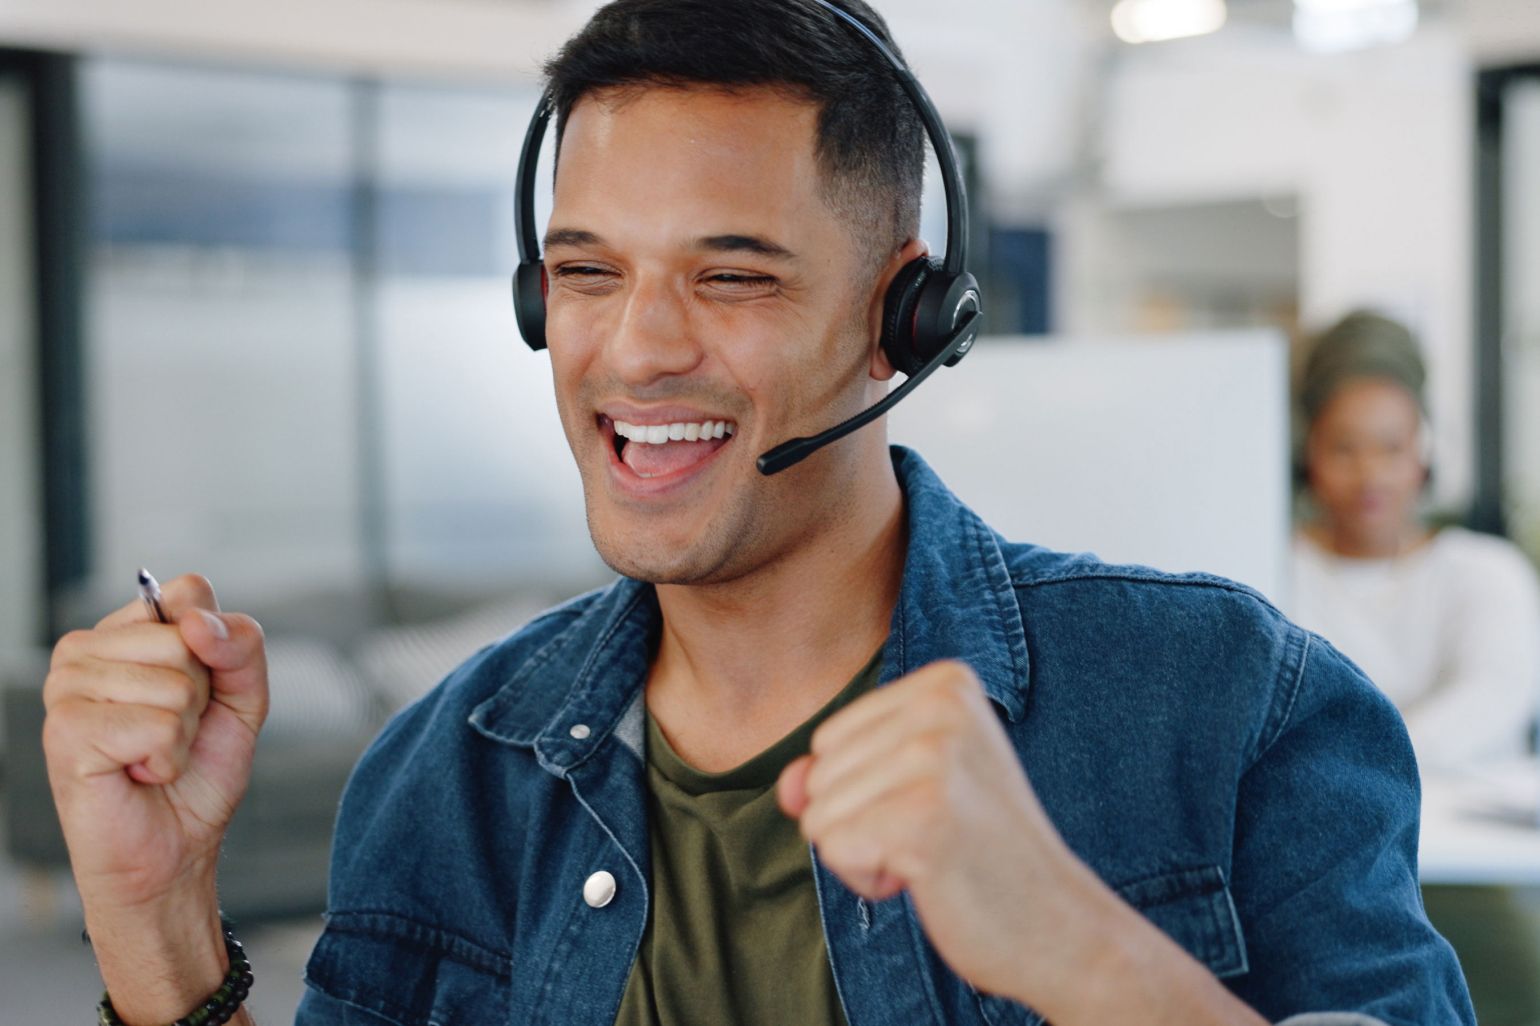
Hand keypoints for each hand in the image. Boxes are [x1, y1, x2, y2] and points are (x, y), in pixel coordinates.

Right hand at [43, 574, 267, 1023]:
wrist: (175, 848)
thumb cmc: (198, 773)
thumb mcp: (243, 698)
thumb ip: (240, 645)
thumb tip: (197, 624)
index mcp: (124, 630)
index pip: (190, 592)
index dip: (217, 647)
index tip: (201, 692)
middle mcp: (85, 648)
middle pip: (185, 637)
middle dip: (201, 697)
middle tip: (174, 734)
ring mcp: (67, 686)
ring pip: (174, 682)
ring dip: (182, 732)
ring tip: (153, 755)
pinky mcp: (66, 730)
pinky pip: (158, 725)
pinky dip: (166, 759)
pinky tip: (138, 773)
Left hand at [776, 660, 1096, 1002]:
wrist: (1057, 925)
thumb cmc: (977, 851)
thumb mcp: (904, 789)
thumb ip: (834, 774)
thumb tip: (785, 787)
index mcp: (945, 682)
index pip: (829, 738)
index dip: (865, 790)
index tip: (935, 805)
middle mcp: (942, 705)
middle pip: (819, 774)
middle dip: (862, 823)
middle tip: (939, 836)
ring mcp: (935, 757)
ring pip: (818, 815)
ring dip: (867, 853)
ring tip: (935, 854)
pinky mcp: (925, 816)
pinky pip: (834, 849)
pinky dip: (869, 879)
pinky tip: (929, 877)